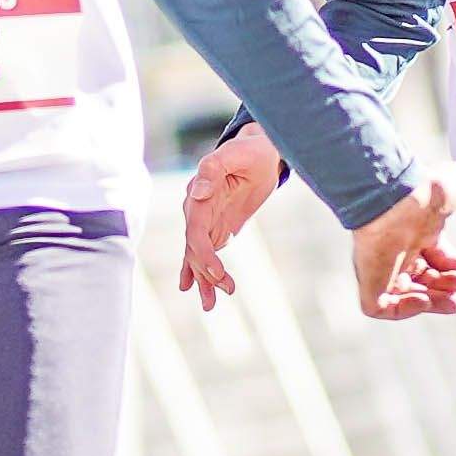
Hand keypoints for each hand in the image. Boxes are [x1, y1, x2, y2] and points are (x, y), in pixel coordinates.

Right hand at [176, 122, 285, 307]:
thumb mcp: (235, 153)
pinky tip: (198, 291)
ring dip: (203, 280)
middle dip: (207, 272)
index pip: (195, 230)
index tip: (218, 273)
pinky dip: (201, 273)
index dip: (203, 254)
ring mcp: (205, 219)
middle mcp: (196, 209)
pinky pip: (205, 253)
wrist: (261, 151)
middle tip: (227, 289)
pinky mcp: (216, 226)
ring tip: (210, 305)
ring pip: (198, 255)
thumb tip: (196, 193)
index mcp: (198, 193)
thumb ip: (212, 169)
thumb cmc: (250, 150)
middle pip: (195, 248)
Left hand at [348, 165, 455, 319]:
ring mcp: (382, 265)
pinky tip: (425, 300)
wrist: (394, 196)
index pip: (437, 258)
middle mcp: (399, 248)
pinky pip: (379, 307)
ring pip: (406, 295)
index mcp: (417, 230)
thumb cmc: (420, 190)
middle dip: (447, 288)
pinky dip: (404, 310)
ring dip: (433, 301)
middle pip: (424, 279)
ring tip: (453, 301)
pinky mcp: (369, 279)